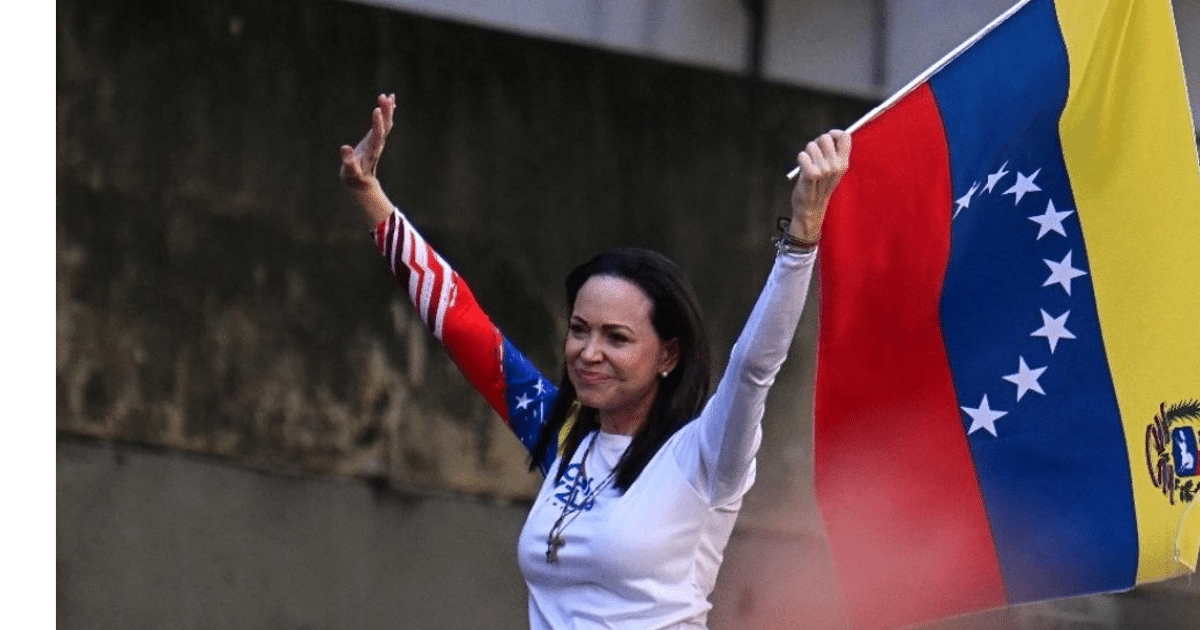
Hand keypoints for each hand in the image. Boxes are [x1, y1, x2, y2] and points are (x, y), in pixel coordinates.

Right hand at [340, 94, 396, 224]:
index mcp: (371, 150)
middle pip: (385, 127)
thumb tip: (345, 148)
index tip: (377, 109)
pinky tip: (390, 101)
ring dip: (388, 110)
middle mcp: (378, 144)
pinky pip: (384, 123)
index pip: (377, 135)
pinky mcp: (376, 139)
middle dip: (385, 112)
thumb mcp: (349, 172)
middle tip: (384, 97)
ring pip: (386, 124)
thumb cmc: (353, 177)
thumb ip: (348, 162)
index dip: (378, 123)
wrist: (361, 182)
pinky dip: (387, 112)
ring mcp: (378, 141)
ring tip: (388, 96)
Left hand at [789, 130, 850, 241]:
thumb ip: (833, 153)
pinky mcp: (812, 175)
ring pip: (811, 146)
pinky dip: (800, 159)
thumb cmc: (819, 186)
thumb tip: (829, 135)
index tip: (827, 140)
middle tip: (813, 156)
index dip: (834, 134)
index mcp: (844, 163)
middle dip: (816, 143)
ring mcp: (825, 170)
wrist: (811, 208)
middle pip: (825, 137)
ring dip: (806, 153)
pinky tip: (802, 168)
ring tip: (807, 165)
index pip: (845, 136)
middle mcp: (836, 165)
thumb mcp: (832, 170)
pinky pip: (803, 156)